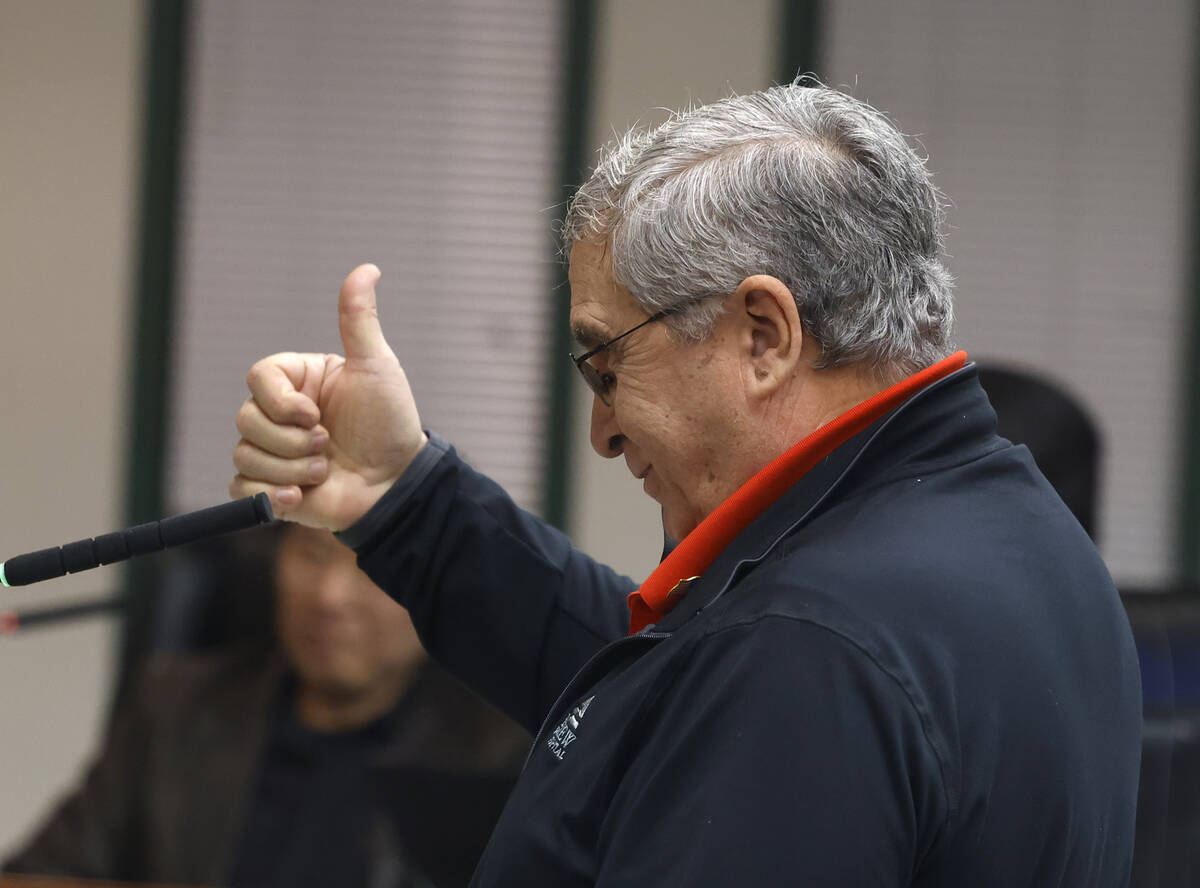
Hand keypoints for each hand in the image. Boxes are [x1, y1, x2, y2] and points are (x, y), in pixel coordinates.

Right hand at [230, 264, 426, 529]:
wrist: (397, 485)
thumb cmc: (390, 423)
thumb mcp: (376, 367)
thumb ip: (359, 320)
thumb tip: (368, 268)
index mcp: (297, 382)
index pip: (258, 378)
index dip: (281, 401)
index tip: (315, 415)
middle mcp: (280, 415)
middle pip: (246, 418)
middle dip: (291, 440)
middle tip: (328, 445)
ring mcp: (273, 453)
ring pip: (245, 454)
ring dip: (291, 469)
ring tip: (325, 470)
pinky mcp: (270, 490)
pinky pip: (242, 489)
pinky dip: (271, 496)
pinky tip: (303, 497)